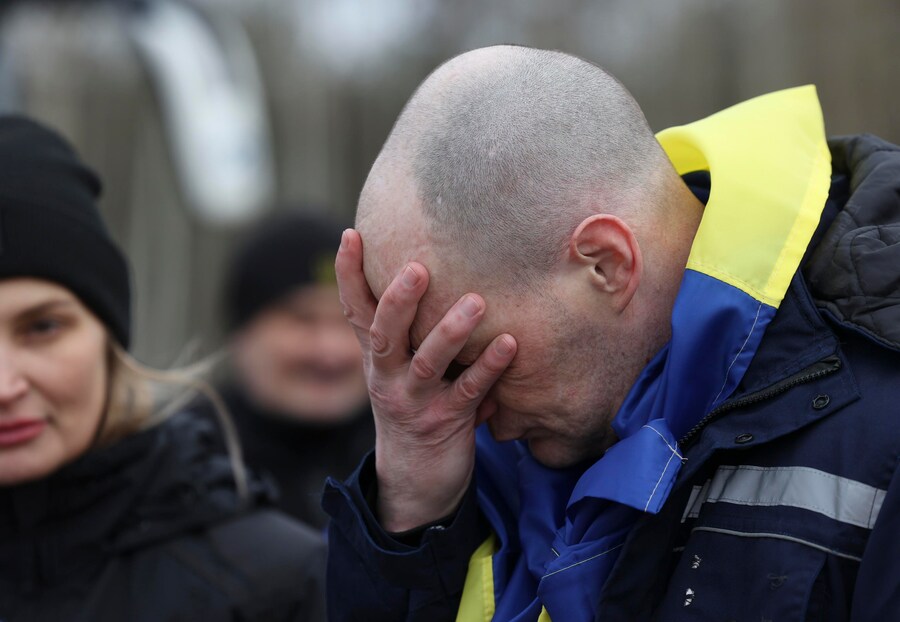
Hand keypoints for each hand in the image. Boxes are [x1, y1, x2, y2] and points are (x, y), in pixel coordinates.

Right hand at [336, 229, 516, 531]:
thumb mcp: (402, 370)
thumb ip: (411, 332)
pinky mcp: (445, 423)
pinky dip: (488, 368)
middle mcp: (388, 377)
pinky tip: (510, 344)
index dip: (348, 275)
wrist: (416, 483)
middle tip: (418, 267)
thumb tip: (433, 269)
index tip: (350, 234)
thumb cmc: (415, 409)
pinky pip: (468, 392)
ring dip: (451, 331)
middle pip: (385, 333)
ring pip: (428, 362)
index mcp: (377, 359)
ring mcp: (415, 401)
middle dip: (398, 300)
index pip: (355, 311)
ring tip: (476, 302)